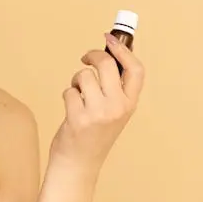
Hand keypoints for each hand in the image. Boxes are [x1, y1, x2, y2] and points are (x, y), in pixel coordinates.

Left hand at [49, 33, 144, 170]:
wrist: (79, 163)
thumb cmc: (93, 134)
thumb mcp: (113, 112)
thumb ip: (114, 88)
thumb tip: (109, 54)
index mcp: (130, 104)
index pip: (136, 69)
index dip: (123, 50)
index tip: (110, 38)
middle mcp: (117, 108)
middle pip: (107, 65)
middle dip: (93, 56)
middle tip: (86, 58)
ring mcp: (98, 113)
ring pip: (84, 76)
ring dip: (76, 81)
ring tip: (78, 96)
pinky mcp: (78, 118)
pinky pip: (69, 91)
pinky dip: (67, 96)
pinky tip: (71, 110)